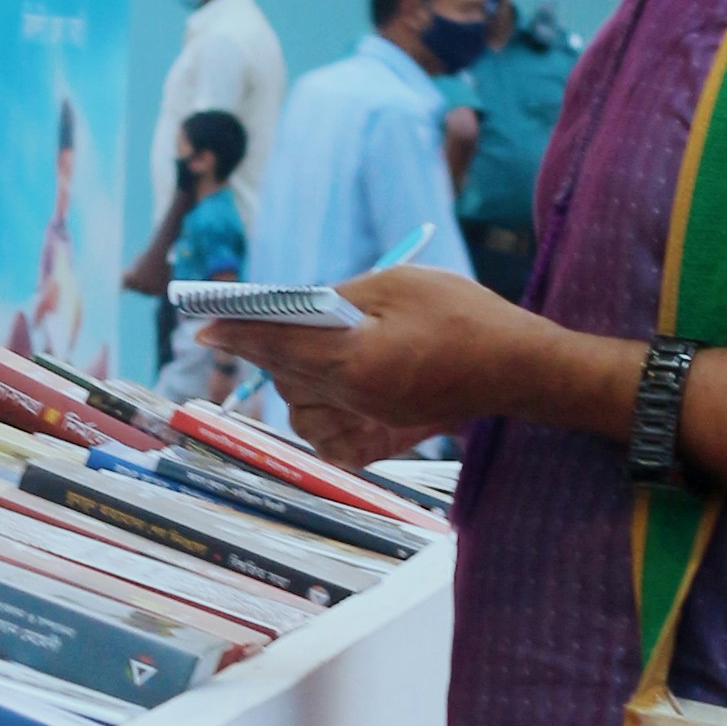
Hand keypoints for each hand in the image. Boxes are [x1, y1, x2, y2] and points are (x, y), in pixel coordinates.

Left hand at [214, 270, 572, 461]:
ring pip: (305, 410)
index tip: (204, 323)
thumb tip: (297, 306)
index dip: (239, 332)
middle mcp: (359, 400)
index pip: (280, 346)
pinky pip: (335, 440)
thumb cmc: (466, 315)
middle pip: (289, 378)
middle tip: (260, 323)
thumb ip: (341, 296)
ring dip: (295, 381)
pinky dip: (321, 419)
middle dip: (270, 350)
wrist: (521, 367)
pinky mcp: (389, 435)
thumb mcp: (400, 285)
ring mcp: (374, 422)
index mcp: (358, 361)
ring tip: (305, 351)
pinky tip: (327, 393)